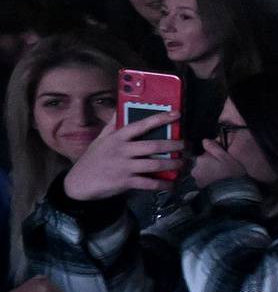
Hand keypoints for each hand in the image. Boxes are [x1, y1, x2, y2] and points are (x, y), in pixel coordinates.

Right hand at [62, 111, 181, 199]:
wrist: (78, 183)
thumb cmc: (93, 159)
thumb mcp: (100, 140)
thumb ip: (112, 125)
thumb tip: (120, 107)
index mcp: (117, 137)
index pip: (141, 124)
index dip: (160, 118)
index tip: (177, 114)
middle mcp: (122, 150)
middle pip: (153, 145)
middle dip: (174, 145)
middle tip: (186, 145)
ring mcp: (124, 167)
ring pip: (155, 164)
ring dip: (173, 164)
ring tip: (182, 164)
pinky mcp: (125, 182)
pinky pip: (149, 183)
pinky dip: (163, 184)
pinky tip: (172, 184)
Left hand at [191, 140, 247, 187]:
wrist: (231, 193)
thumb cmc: (230, 174)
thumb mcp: (226, 157)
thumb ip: (214, 147)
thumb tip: (205, 140)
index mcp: (201, 159)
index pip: (206, 153)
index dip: (215, 155)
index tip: (222, 160)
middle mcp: (195, 168)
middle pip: (203, 162)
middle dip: (210, 164)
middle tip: (222, 169)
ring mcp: (196, 179)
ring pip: (202, 171)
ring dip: (209, 172)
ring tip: (220, 176)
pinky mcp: (199, 187)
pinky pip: (203, 180)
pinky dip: (208, 180)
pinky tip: (217, 182)